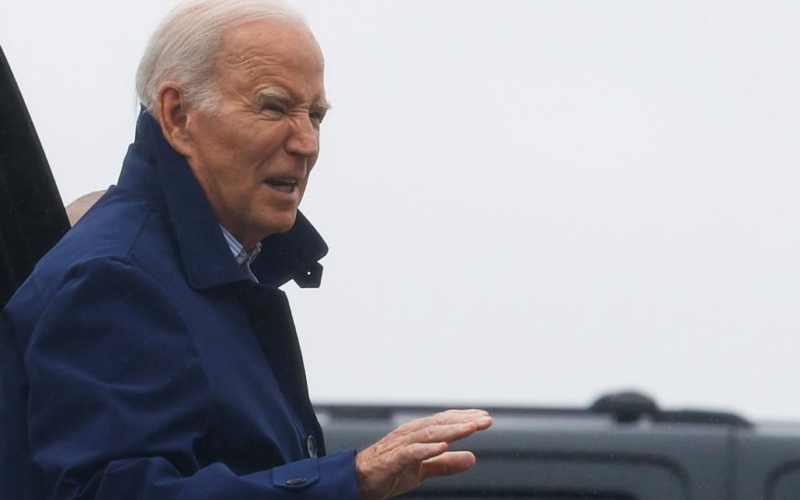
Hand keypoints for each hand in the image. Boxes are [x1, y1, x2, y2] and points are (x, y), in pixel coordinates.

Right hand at [355, 409, 491, 499]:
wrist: (357, 481)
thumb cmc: (389, 471)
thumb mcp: (423, 470)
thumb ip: (446, 464)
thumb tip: (472, 459)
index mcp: (418, 434)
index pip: (445, 421)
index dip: (466, 418)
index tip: (486, 418)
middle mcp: (410, 433)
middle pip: (440, 423)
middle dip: (464, 421)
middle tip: (486, 420)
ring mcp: (400, 444)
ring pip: (429, 434)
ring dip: (451, 430)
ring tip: (471, 429)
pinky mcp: (392, 459)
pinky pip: (411, 452)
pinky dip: (427, 449)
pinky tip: (442, 447)